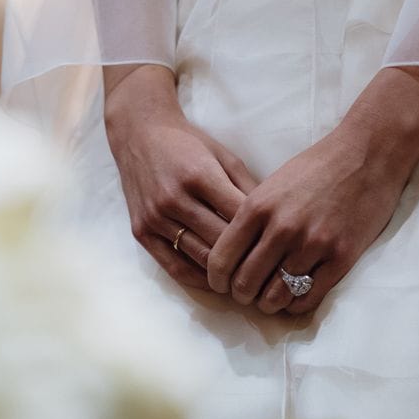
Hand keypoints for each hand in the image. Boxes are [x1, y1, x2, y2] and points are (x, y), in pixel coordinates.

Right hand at [104, 65, 257, 290]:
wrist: (139, 135)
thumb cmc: (189, 144)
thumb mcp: (224, 156)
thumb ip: (248, 188)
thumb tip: (275, 222)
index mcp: (200, 175)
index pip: (239, 217)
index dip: (262, 235)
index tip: (279, 249)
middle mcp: (175, 199)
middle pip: (221, 242)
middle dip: (247, 259)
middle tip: (270, 273)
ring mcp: (155, 218)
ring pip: (199, 258)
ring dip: (225, 274)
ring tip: (248, 282)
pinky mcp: (142, 232)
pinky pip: (174, 267)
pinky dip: (198, 280)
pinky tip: (217, 284)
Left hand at [205, 131, 404, 314]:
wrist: (368, 153)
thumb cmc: (318, 167)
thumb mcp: (273, 184)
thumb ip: (252, 218)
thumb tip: (233, 255)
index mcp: (258, 207)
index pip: (221, 260)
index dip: (216, 279)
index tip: (221, 284)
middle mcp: (282, 229)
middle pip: (245, 283)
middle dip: (241, 295)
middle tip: (246, 294)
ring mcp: (313, 245)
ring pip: (275, 296)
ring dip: (268, 304)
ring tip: (269, 299)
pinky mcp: (340, 258)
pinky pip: (308, 298)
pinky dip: (296, 305)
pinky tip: (294, 298)